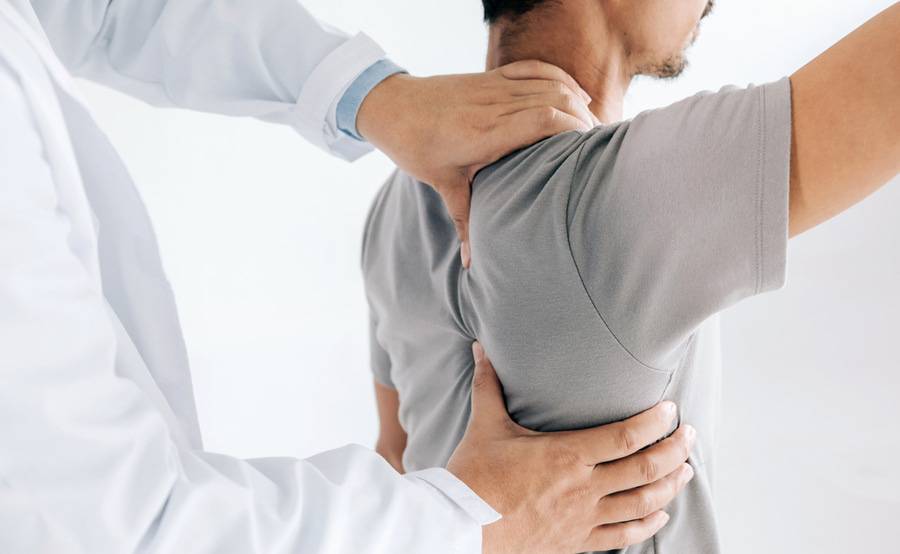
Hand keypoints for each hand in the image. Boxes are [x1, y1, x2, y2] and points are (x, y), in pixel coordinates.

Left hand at [356, 61, 598, 267]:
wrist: (390, 106)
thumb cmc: (414, 147)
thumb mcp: (442, 185)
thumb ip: (464, 221)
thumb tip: (471, 265)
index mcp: (484, 132)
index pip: (542, 120)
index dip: (573, 129)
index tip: (590, 150)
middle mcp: (493, 105)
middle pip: (555, 100)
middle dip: (584, 120)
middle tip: (600, 147)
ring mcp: (493, 86)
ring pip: (550, 83)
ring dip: (577, 101)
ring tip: (594, 128)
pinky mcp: (491, 76)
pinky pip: (534, 69)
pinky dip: (561, 78)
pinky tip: (578, 94)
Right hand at [447, 343, 695, 553]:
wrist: (460, 527)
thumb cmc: (474, 476)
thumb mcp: (485, 425)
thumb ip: (489, 385)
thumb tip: (480, 348)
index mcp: (566, 455)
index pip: (627, 436)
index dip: (656, 423)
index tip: (671, 410)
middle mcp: (583, 488)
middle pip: (646, 469)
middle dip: (676, 451)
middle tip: (691, 437)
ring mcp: (582, 518)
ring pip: (642, 504)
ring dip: (670, 486)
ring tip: (686, 471)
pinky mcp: (576, 541)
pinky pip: (622, 535)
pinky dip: (647, 524)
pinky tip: (660, 514)